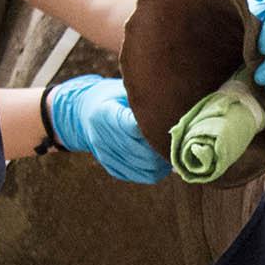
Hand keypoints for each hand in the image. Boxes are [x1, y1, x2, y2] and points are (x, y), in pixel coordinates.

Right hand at [46, 75, 169, 182]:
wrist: (81, 114)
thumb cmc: (110, 96)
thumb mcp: (122, 89)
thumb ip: (143, 99)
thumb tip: (174, 105)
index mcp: (105, 115)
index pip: (138, 128)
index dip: (159, 128)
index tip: (176, 123)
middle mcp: (103, 138)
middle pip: (144, 151)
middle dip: (166, 147)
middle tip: (183, 139)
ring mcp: (107, 156)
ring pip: (147, 167)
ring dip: (165, 161)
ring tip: (176, 148)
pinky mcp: (112, 168)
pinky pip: (142, 175)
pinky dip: (157, 169)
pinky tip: (164, 157)